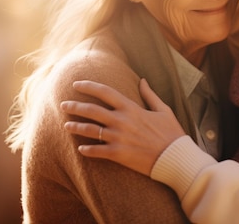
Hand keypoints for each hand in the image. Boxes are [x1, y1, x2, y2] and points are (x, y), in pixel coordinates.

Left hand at [62, 78, 185, 175]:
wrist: (175, 157)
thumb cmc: (171, 133)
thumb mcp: (163, 110)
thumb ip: (150, 95)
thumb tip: (142, 80)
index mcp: (131, 108)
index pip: (105, 92)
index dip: (88, 86)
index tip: (76, 84)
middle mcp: (121, 121)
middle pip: (91, 110)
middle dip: (74, 106)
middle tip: (63, 105)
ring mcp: (118, 138)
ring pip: (89, 130)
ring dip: (75, 127)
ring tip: (66, 125)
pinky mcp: (118, 154)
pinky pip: (96, 151)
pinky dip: (86, 150)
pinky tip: (80, 149)